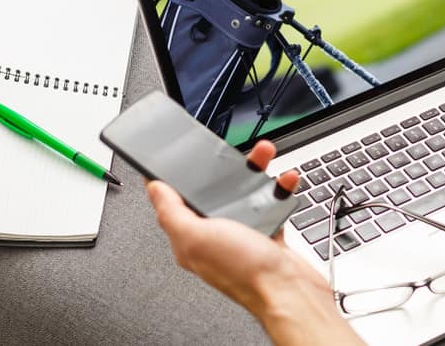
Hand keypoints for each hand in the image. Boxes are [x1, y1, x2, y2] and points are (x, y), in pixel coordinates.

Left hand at [148, 141, 361, 345]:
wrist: (291, 293)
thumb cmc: (245, 272)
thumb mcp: (197, 237)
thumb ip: (171, 212)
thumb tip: (153, 189)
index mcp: (190, 237)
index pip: (172, 201)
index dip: (172, 177)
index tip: (176, 154)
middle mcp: (214, 236)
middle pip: (211, 191)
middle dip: (221, 167)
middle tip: (230, 151)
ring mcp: (241, 235)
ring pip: (242, 193)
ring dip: (254, 171)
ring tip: (263, 156)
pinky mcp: (267, 235)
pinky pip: (269, 203)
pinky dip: (277, 189)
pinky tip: (283, 182)